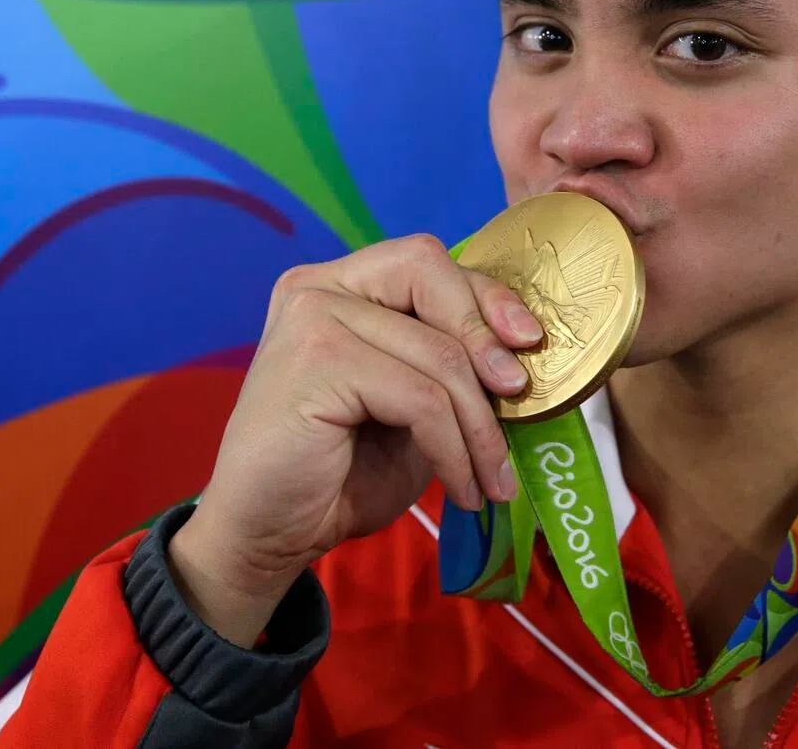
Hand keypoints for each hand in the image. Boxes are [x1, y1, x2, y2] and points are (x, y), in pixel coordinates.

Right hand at [167, 234, 541, 645]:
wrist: (267, 534)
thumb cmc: (341, 469)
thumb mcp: (412, 404)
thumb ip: (449, 363)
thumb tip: (524, 350)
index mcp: (341, 285)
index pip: (427, 262)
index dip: (486, 296)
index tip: (530, 342)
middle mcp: (319, 286)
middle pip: (430, 274)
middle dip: (486, 337)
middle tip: (520, 400)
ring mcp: (312, 317)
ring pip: (437, 353)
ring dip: (480, 427)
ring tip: (492, 480)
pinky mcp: (316, 362)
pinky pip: (421, 398)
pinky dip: (454, 449)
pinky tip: (460, 489)